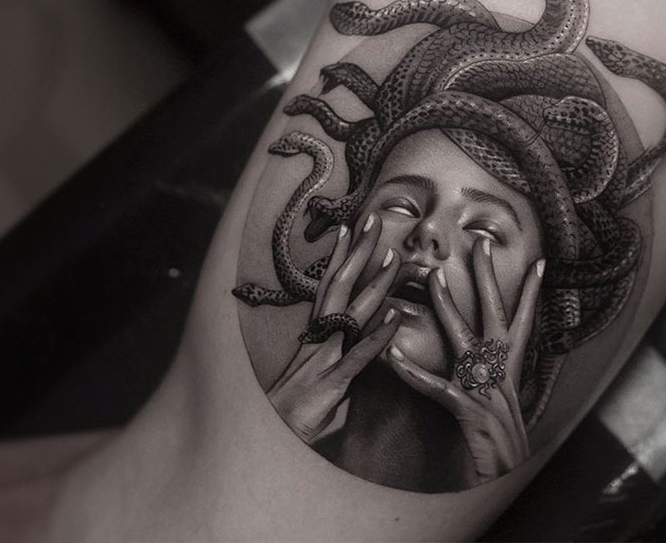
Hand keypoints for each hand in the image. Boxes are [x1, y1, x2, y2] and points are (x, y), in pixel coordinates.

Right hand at [266, 214, 400, 442]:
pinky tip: (394, 315)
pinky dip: (378, 334)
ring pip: (352, 313)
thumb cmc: (297, 414)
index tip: (350, 228)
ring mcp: (326, 358)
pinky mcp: (333, 382)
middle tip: (375, 221)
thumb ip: (341, 362)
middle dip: (359, 253)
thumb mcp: (323, 381)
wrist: (269, 443)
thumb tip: (359, 352)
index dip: (340, 258)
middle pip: (340, 287)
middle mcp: (320, 340)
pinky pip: (359, 354)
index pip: (329, 288)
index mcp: (316, 337)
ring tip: (395, 258)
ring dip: (375, 284)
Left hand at [386, 237, 544, 482]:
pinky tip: (393, 356)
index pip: (522, 322)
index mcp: (509, 369)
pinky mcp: (466, 409)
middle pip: (496, 314)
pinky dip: (413, 372)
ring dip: (448, 306)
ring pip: (465, 338)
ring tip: (431, 278)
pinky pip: (436, 387)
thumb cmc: (502, 444)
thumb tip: (491, 359)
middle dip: (488, 278)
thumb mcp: (501, 404)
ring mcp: (484, 389)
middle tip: (480, 244)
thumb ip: (495, 379)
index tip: (541, 262)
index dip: (532, 293)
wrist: (507, 477)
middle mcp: (501, 372)